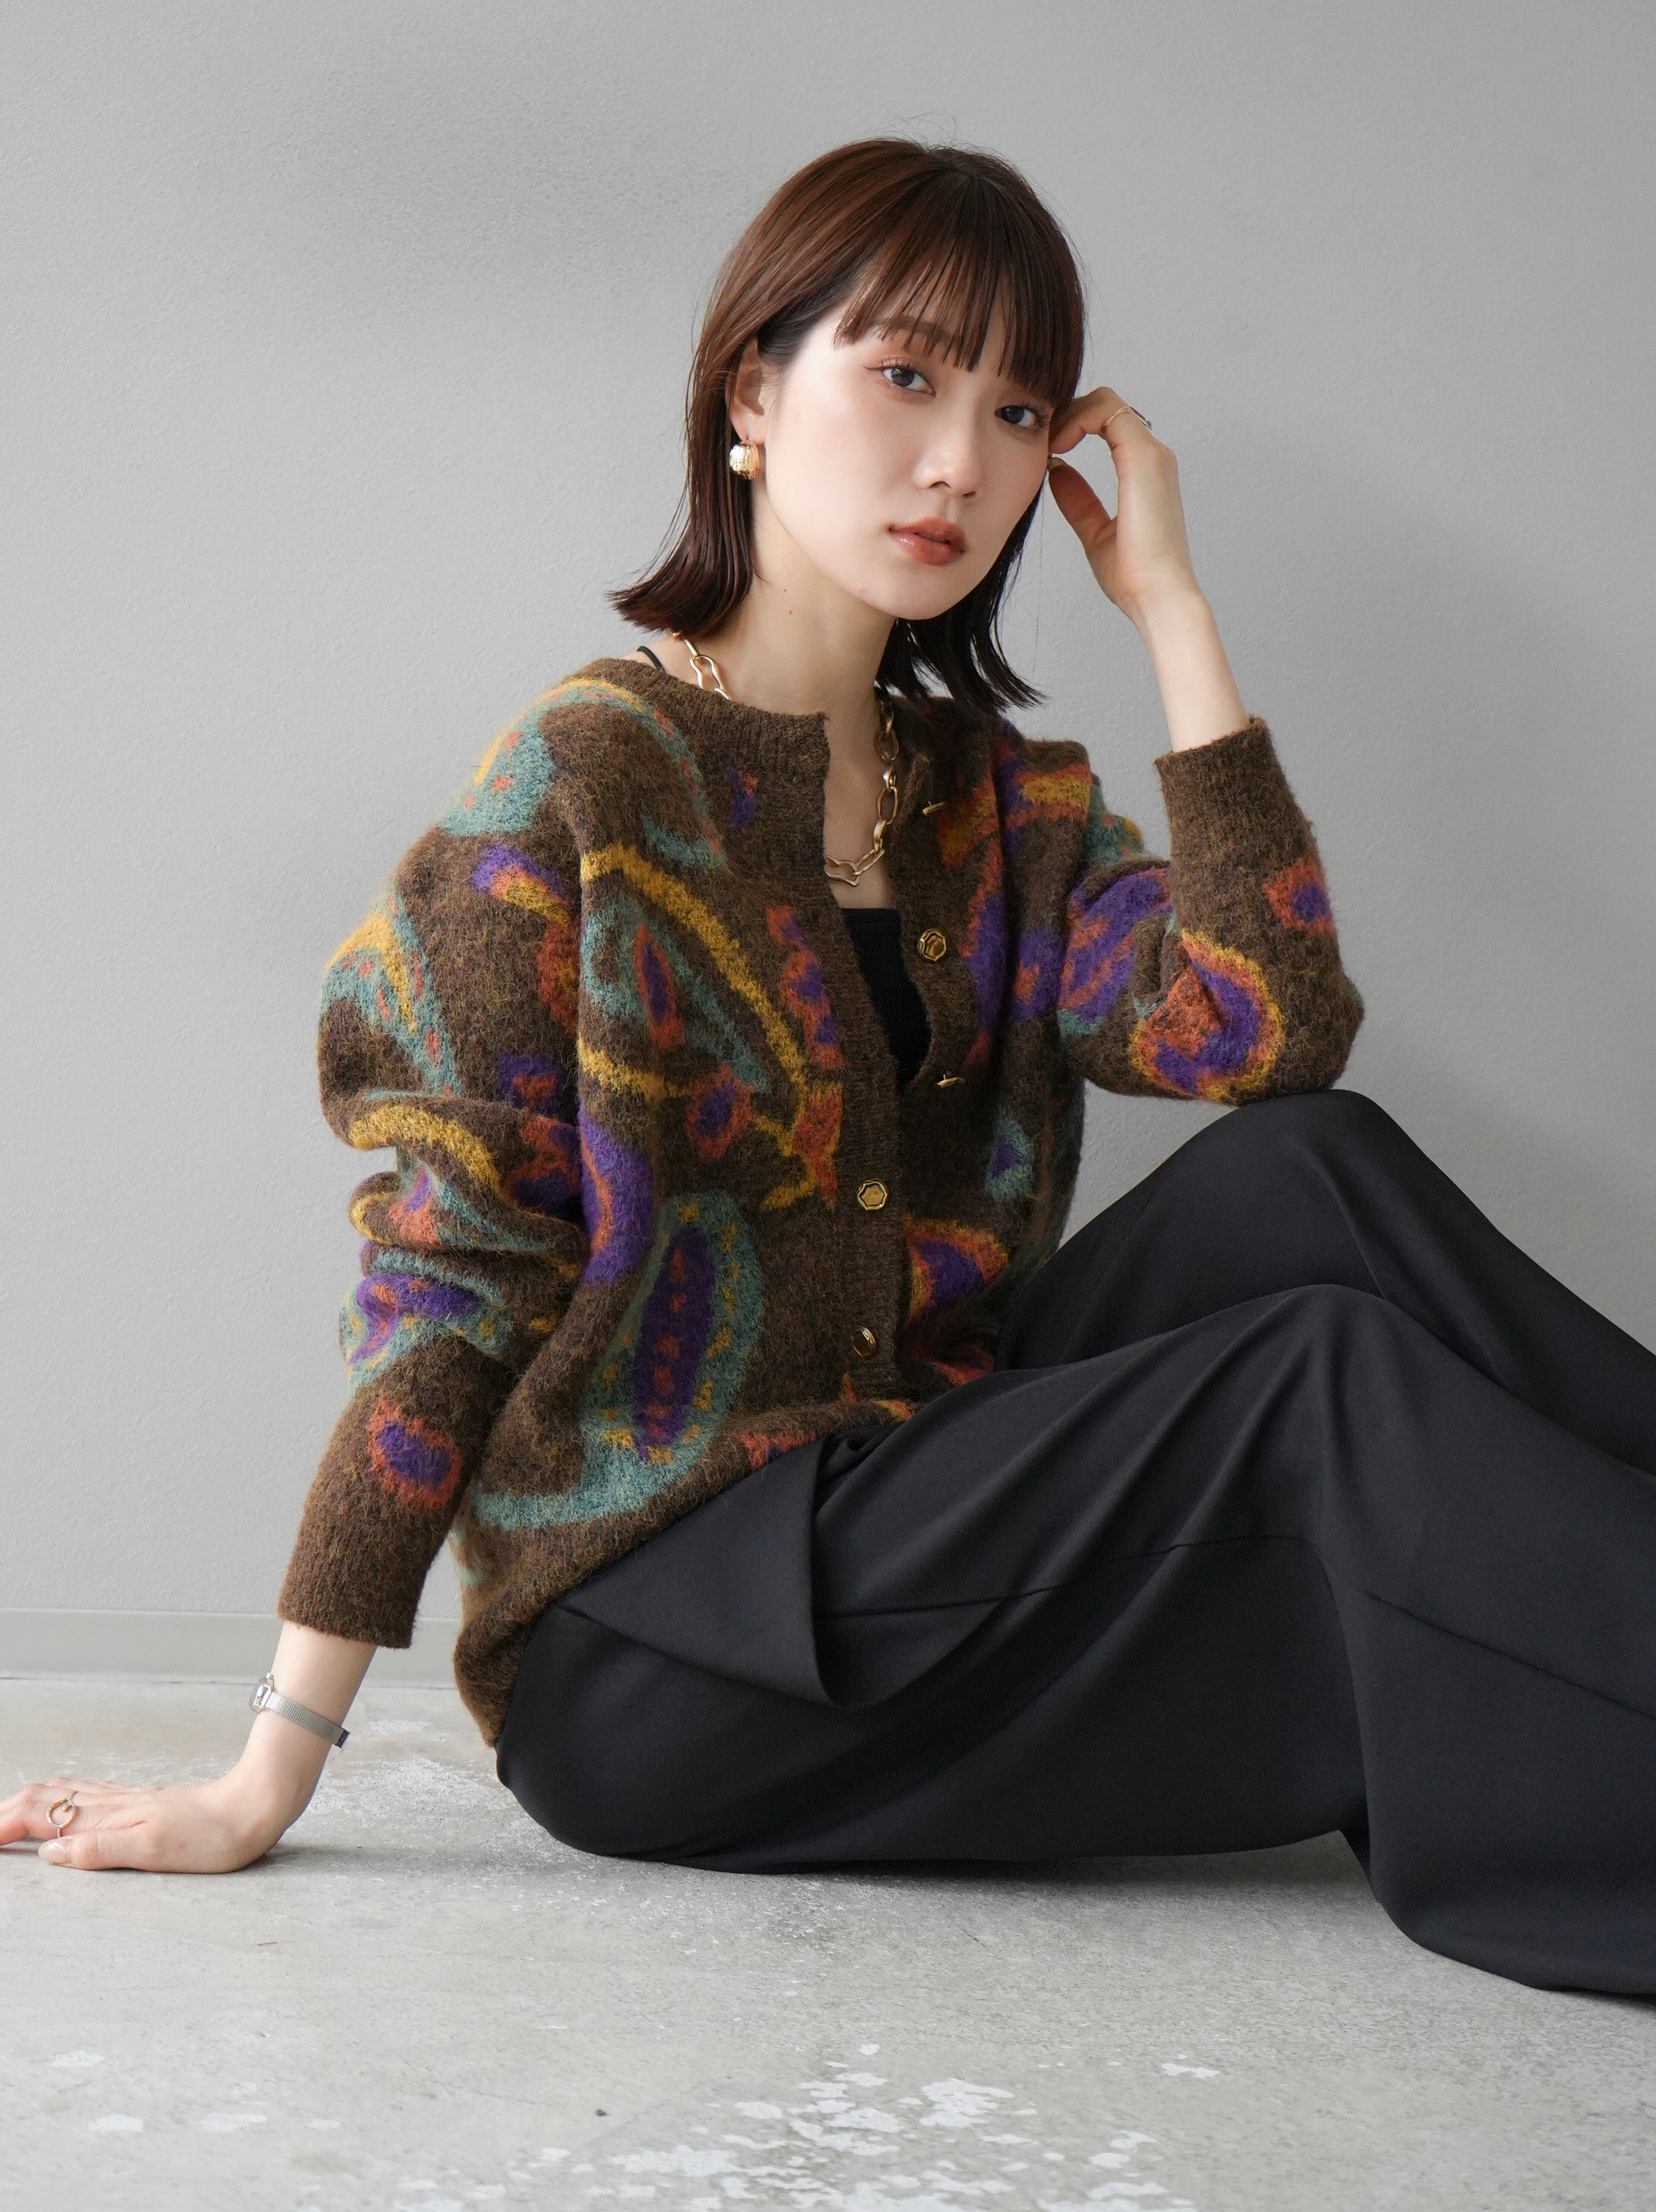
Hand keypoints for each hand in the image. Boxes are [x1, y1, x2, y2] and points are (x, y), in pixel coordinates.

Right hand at [0, 1771, 289, 1873]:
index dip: (0, 1827)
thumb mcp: (155, 1851)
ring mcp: (125, 1800)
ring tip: (3, 1819)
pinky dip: (55, 1799)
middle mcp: (111, 1803)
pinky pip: (84, 1794)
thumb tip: (49, 1854)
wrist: (255, 1806)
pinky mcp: (141, 1802)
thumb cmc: (212, 1835)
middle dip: (2, 1813)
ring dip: (24, 1804)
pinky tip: (61, 1806)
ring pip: (60, 1793)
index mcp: (108, 1816)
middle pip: (40, 1798)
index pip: (37, 1815)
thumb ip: (99, 1850)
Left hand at [1046, 385, 1200, 623]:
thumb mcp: (1095, 532)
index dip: (1071, 424)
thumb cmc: (1134, 576)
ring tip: (1045, 445)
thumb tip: (1057, 471)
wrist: (1157, 596)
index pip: (1106, 422)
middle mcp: (1152, 455)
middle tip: (1038, 442)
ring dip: (1067, 414)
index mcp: (1144, 471)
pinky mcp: (1144, 457)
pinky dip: (1074, 420)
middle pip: (1104, 405)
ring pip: (1105, 400)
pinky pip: (1106, 411)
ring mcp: (1151, 453)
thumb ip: (1079, 500)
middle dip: (1065, 414)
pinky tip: (1056, 447)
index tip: (1044, 449)